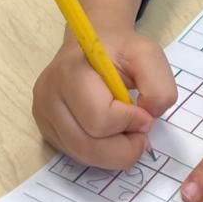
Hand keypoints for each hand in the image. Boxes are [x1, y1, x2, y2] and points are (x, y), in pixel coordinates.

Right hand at [30, 0, 177, 169]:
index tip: (143, 112)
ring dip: (113, 153)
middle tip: (139, 133)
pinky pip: (76, 155)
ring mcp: (43, 115)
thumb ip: (159, 86)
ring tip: (126, 132)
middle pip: (87, 145)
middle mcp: (48, 95)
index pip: (98, 118)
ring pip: (81, 155)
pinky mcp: (46, 130)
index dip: (129, 122)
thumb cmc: (119, 51)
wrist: (92, 46)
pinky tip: (109, 134)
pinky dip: (100, 154)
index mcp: (70, 70)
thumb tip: (147, 119)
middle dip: (123, 147)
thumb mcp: (148, 55)